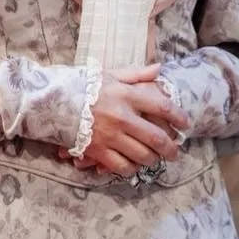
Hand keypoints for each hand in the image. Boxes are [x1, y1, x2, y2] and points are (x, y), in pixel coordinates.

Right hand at [56, 63, 190, 176]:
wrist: (52, 102)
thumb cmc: (83, 86)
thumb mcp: (110, 75)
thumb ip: (136, 74)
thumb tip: (159, 69)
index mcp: (126, 95)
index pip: (162, 107)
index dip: (179, 117)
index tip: (186, 124)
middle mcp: (122, 117)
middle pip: (157, 138)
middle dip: (171, 148)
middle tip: (175, 151)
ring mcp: (110, 136)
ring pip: (143, 155)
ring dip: (154, 159)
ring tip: (156, 158)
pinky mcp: (98, 151)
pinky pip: (122, 166)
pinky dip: (132, 168)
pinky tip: (134, 166)